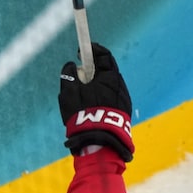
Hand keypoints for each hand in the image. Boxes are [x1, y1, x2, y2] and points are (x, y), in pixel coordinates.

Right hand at [58, 43, 133, 161]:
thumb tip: (71, 65)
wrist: (101, 142)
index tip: (82, 50)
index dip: (93, 50)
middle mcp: (120, 86)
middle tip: (78, 75)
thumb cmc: (83, 114)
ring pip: (108, 86)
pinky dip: (100, 97)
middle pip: (106, 71)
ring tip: (81, 96)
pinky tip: (90, 108)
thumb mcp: (69, 93)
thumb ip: (69, 76)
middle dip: (92, 70)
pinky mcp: (123, 113)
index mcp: (110, 78)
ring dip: (96, 86)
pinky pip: (110, 99)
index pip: (104, 56)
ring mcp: (123, 100)